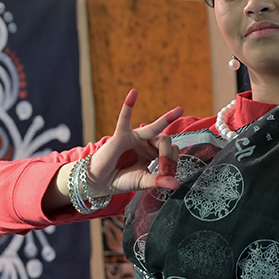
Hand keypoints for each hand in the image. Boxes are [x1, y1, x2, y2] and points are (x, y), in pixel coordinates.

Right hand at [58, 90, 180, 201]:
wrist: (100, 182)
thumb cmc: (122, 180)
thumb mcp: (143, 182)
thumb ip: (159, 181)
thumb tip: (177, 185)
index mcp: (154, 152)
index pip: (170, 150)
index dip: (171, 162)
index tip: (166, 176)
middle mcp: (146, 142)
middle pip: (164, 140)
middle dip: (167, 155)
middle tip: (164, 169)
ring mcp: (134, 137)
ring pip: (153, 128)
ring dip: (166, 119)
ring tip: (179, 110)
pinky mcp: (120, 135)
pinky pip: (124, 118)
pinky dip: (128, 106)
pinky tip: (133, 93)